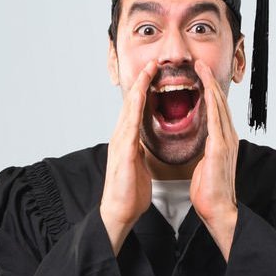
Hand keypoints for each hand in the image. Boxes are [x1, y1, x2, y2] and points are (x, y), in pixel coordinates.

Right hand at [100, 61, 157, 254]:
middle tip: (153, 62)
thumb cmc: (130, 192)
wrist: (119, 212)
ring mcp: (120, 143)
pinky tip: (141, 96)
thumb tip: (143, 140)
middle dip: (142, 81)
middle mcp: (121, 137)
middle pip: (132, 102)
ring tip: (148, 71)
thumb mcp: (139, 164)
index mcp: (127, 140)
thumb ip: (139, 149)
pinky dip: (136, 108)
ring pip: (129, 109)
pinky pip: (130, 125)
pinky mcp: (123, 152)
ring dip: (139, 88)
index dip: (145, 90)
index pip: (137, 109)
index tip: (155, 74)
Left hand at [190, 60, 238, 260]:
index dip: (209, 90)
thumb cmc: (210, 192)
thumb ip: (206, 150)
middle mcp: (228, 137)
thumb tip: (201, 142)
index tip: (200, 75)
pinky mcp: (220, 148)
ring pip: (218, 106)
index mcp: (224, 141)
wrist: (219, 210)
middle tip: (199, 63)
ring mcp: (226, 141)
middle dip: (209, 81)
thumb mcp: (206, 164)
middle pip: (219, 102)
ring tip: (201, 68)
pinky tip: (205, 89)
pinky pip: (215, 119)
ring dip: (210, 85)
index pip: (217, 110)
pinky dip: (210, 102)